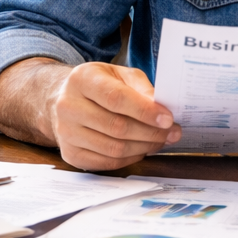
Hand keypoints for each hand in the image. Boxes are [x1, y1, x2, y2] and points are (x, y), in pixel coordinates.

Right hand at [41, 60, 180, 170]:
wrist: (65, 100)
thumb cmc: (99, 85)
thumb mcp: (119, 75)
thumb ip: (141, 88)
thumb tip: (162, 109)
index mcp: (81, 80)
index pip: (115, 98)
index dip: (145, 111)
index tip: (168, 119)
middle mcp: (68, 106)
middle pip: (116, 126)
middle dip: (150, 132)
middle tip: (172, 132)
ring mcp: (66, 133)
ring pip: (114, 148)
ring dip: (144, 147)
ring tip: (160, 140)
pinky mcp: (70, 154)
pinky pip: (107, 162)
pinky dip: (130, 158)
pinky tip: (141, 149)